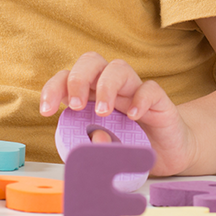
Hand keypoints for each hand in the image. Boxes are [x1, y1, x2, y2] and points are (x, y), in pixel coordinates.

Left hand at [40, 52, 195, 175]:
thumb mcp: (106, 154)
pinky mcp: (159, 100)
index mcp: (90, 97)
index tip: (46, 110)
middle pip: (91, 61)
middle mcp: (111, 88)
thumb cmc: (131, 148)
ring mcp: (134, 91)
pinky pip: (150, 88)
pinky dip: (140, 99)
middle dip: (78, 78)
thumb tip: (95, 137)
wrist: (169, 154)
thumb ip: (96, 148)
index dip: (54, 88)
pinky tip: (133, 116)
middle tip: (77, 106)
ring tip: (104, 112)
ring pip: (118, 67)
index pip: (67, 78)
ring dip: (107, 86)